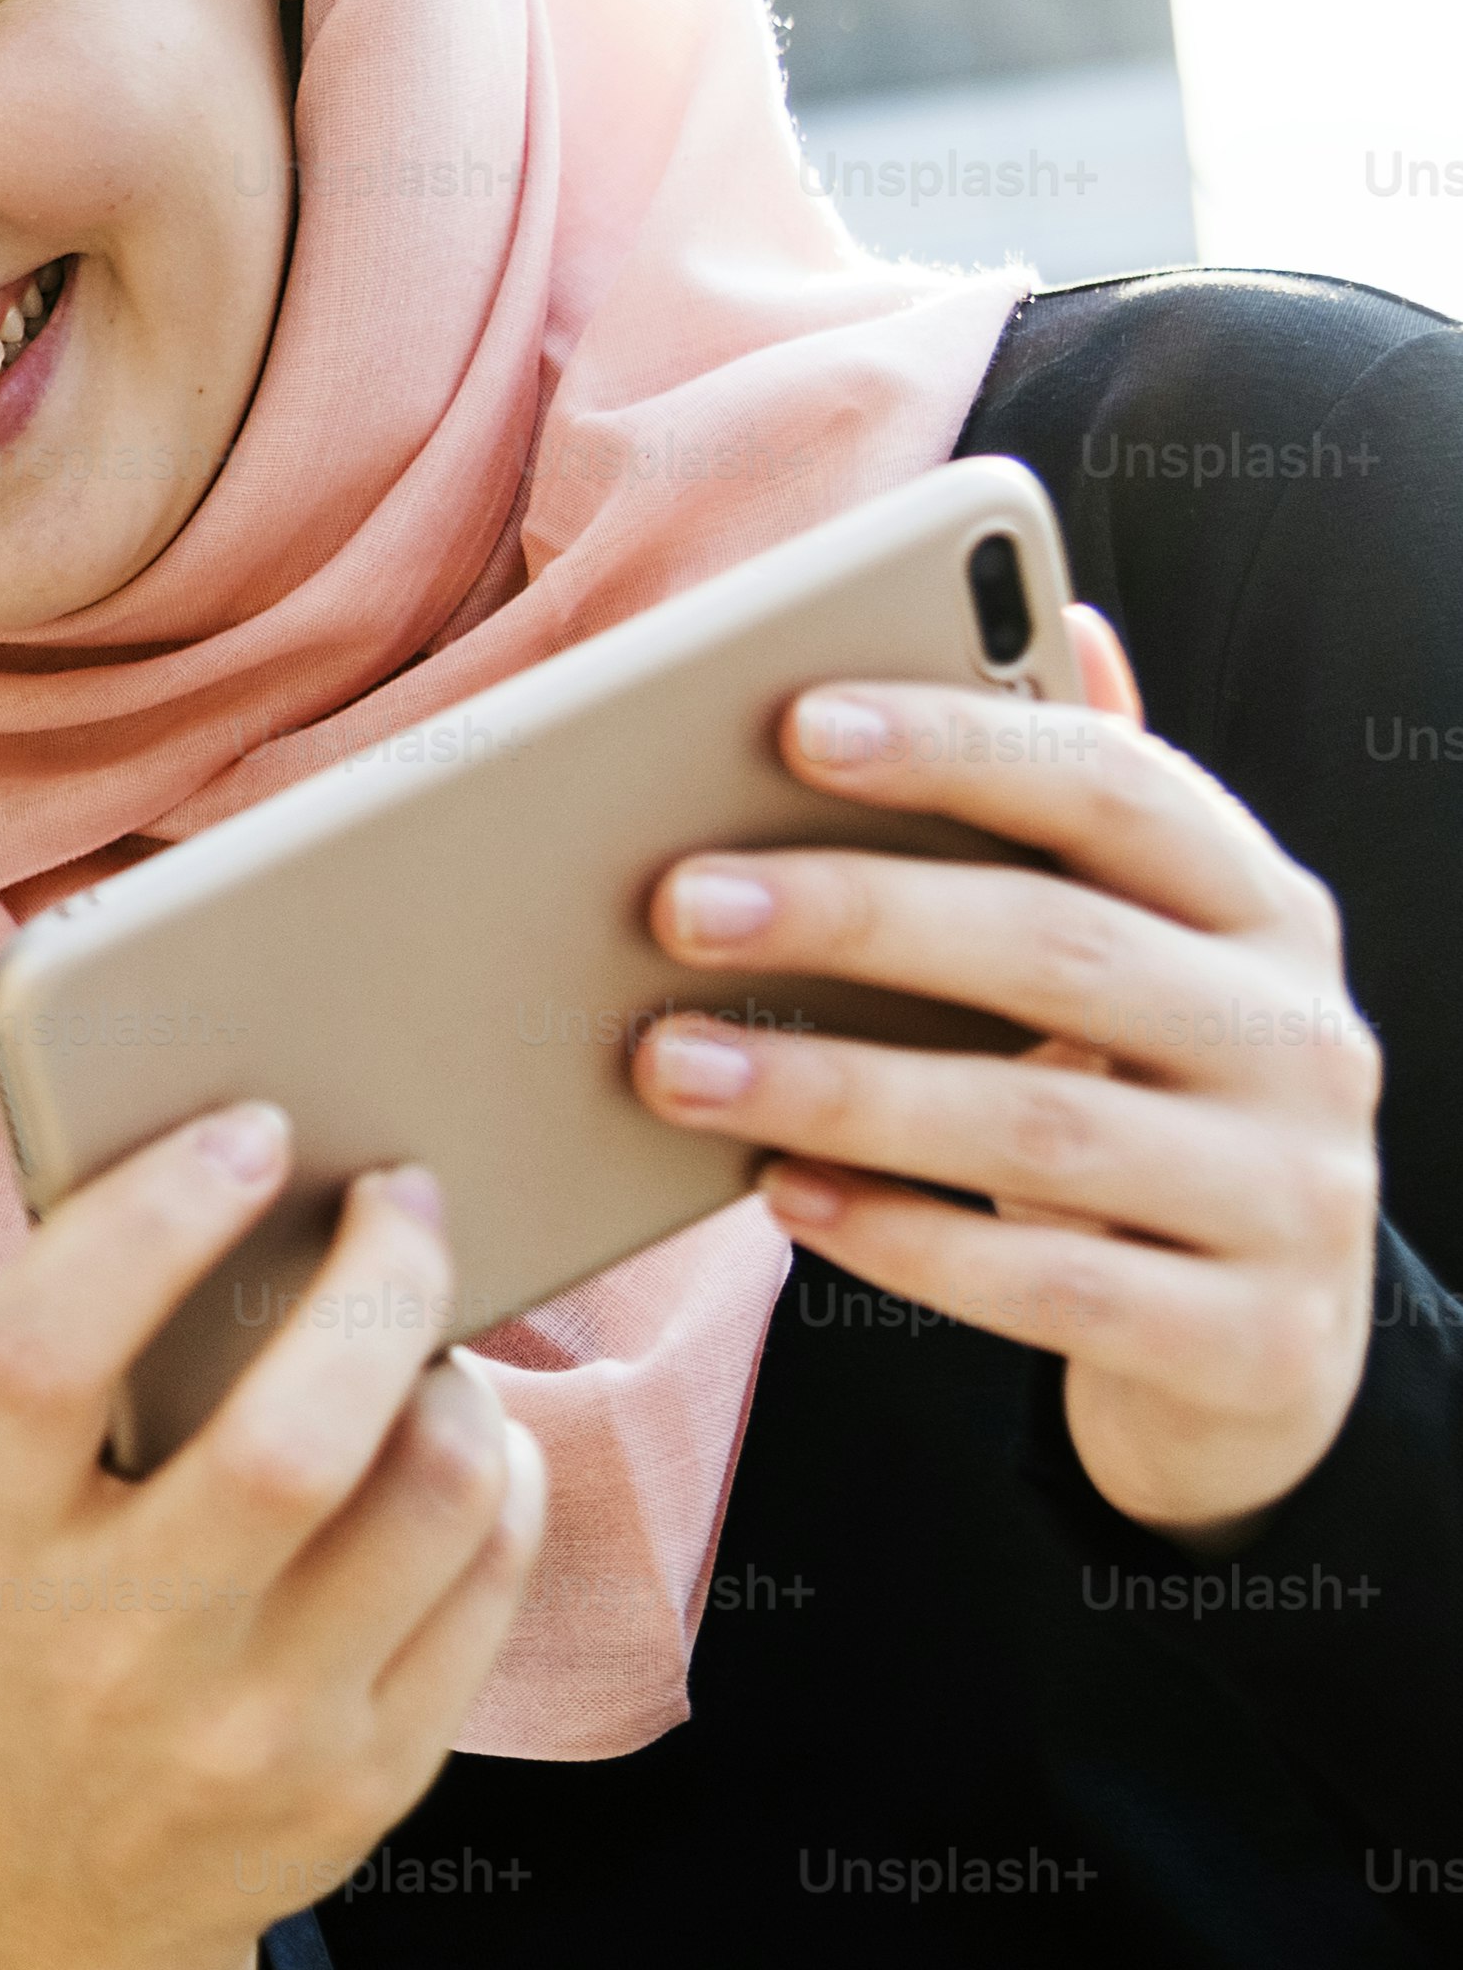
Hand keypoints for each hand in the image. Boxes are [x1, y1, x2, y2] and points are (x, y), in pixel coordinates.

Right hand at [0, 1121, 543, 1969]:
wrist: (39, 1886)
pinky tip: (453, 1427)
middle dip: (377, 1280)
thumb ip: (22, 1363)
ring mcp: (257, 1724)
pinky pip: (486, 1577)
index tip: (244, 1135)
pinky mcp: (370, 1776)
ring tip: (427, 1322)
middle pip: (291, 1441)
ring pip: (427, 1498)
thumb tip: (182, 1180)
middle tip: (402, 1194)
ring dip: (453, 1370)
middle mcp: (118, 1645)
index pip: (49, 1355)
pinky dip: (493, 1468)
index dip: (152, 1222)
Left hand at [632, 607, 1381, 1546]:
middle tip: (670, 902)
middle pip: (1057, 947)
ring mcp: (1291, 1193)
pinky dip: (903, 1239)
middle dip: (853, 916)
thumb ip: (1078, 817)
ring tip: (668, 1062)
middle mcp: (1301, 1037)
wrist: (1263, 1352)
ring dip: (835, 1088)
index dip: (958, 746)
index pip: (1116, 789)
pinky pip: (1050, 1286)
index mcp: (1259, 909)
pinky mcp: (1249, 1340)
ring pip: (1039, 1125)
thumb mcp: (1129, 959)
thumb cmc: (1137, 1105)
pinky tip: (781, 1195)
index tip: (792, 721)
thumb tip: (1068, 617)